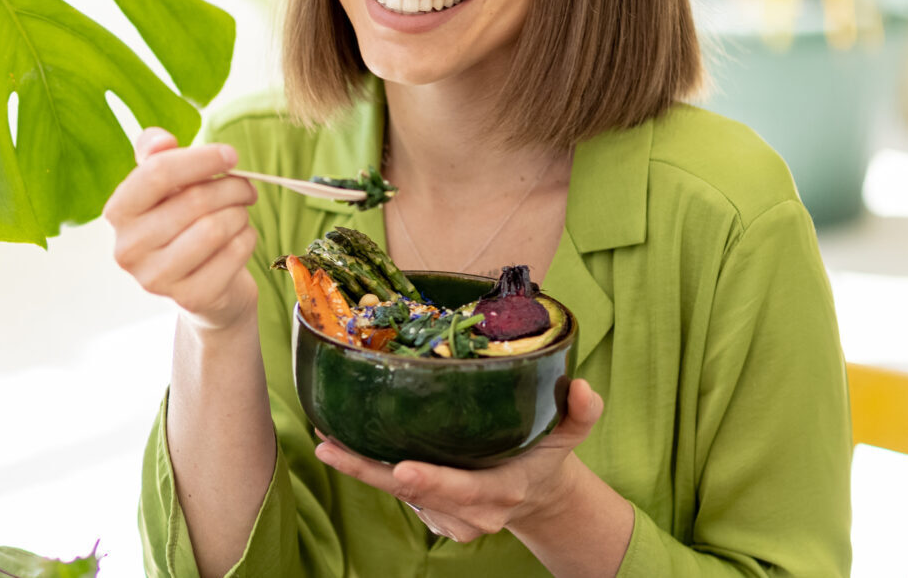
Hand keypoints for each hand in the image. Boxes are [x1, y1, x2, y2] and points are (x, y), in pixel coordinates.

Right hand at [106, 127, 259, 331]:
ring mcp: (157, 278)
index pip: (157, 173)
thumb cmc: (181, 224)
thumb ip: (157, 155)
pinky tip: (241, 237)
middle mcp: (129, 249)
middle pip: (194, 200)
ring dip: (240, 213)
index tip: (230, 155)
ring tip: (240, 213)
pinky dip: (247, 238)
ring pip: (216, 227)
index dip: (201, 158)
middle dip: (232, 187)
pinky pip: (233, 253)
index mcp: (118, 213)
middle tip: (246, 187)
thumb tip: (160, 140)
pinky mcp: (190, 298)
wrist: (200, 286)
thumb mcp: (164, 187)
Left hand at [313, 378, 606, 542]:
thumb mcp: (572, 433)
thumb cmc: (547, 454)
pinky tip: (340, 444)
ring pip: (397, 495)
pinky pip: (395, 494)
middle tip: (331, 447)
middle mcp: (472, 512)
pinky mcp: (430, 515)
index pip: (466, 490)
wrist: (537, 494)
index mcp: (503, 491)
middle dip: (370, 473)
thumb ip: (582, 412)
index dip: (434, 483)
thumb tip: (583, 387)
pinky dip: (367, 470)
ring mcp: (448, 519)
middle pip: (415, 494)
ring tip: (324, 436)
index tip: (404, 471)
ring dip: (358, 468)